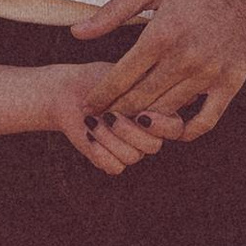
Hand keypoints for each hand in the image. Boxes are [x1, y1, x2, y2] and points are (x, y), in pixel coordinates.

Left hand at [44, 68, 168, 177]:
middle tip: (108, 114)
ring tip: (91, 120)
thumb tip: (165, 99)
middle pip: (153, 146)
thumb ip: (146, 88)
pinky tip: (88, 134)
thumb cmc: (99, 80)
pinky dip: (99, 151)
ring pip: (132, 157)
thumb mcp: (123, 77)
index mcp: (159, 113)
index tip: (141, 115)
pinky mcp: (112, 160)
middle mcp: (148, 134)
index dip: (161, 126)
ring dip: (108, 138)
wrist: (70, 92)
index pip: (175, 129)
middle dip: (127, 131)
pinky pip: (114, 167)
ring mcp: (131, 149)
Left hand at [73, 0, 245, 141]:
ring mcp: (211, 73)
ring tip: (127, 123)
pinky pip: (206, 120)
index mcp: (163, 34)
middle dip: (116, 113)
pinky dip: (185, 131)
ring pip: (168, 111)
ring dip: (145, 121)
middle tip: (102, 119)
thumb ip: (112, 12)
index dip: (100, 97)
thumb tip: (76, 34)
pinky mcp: (232, 82)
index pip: (121, 78)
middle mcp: (187, 58)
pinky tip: (169, 129)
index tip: (88, 106)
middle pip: (140, 100)